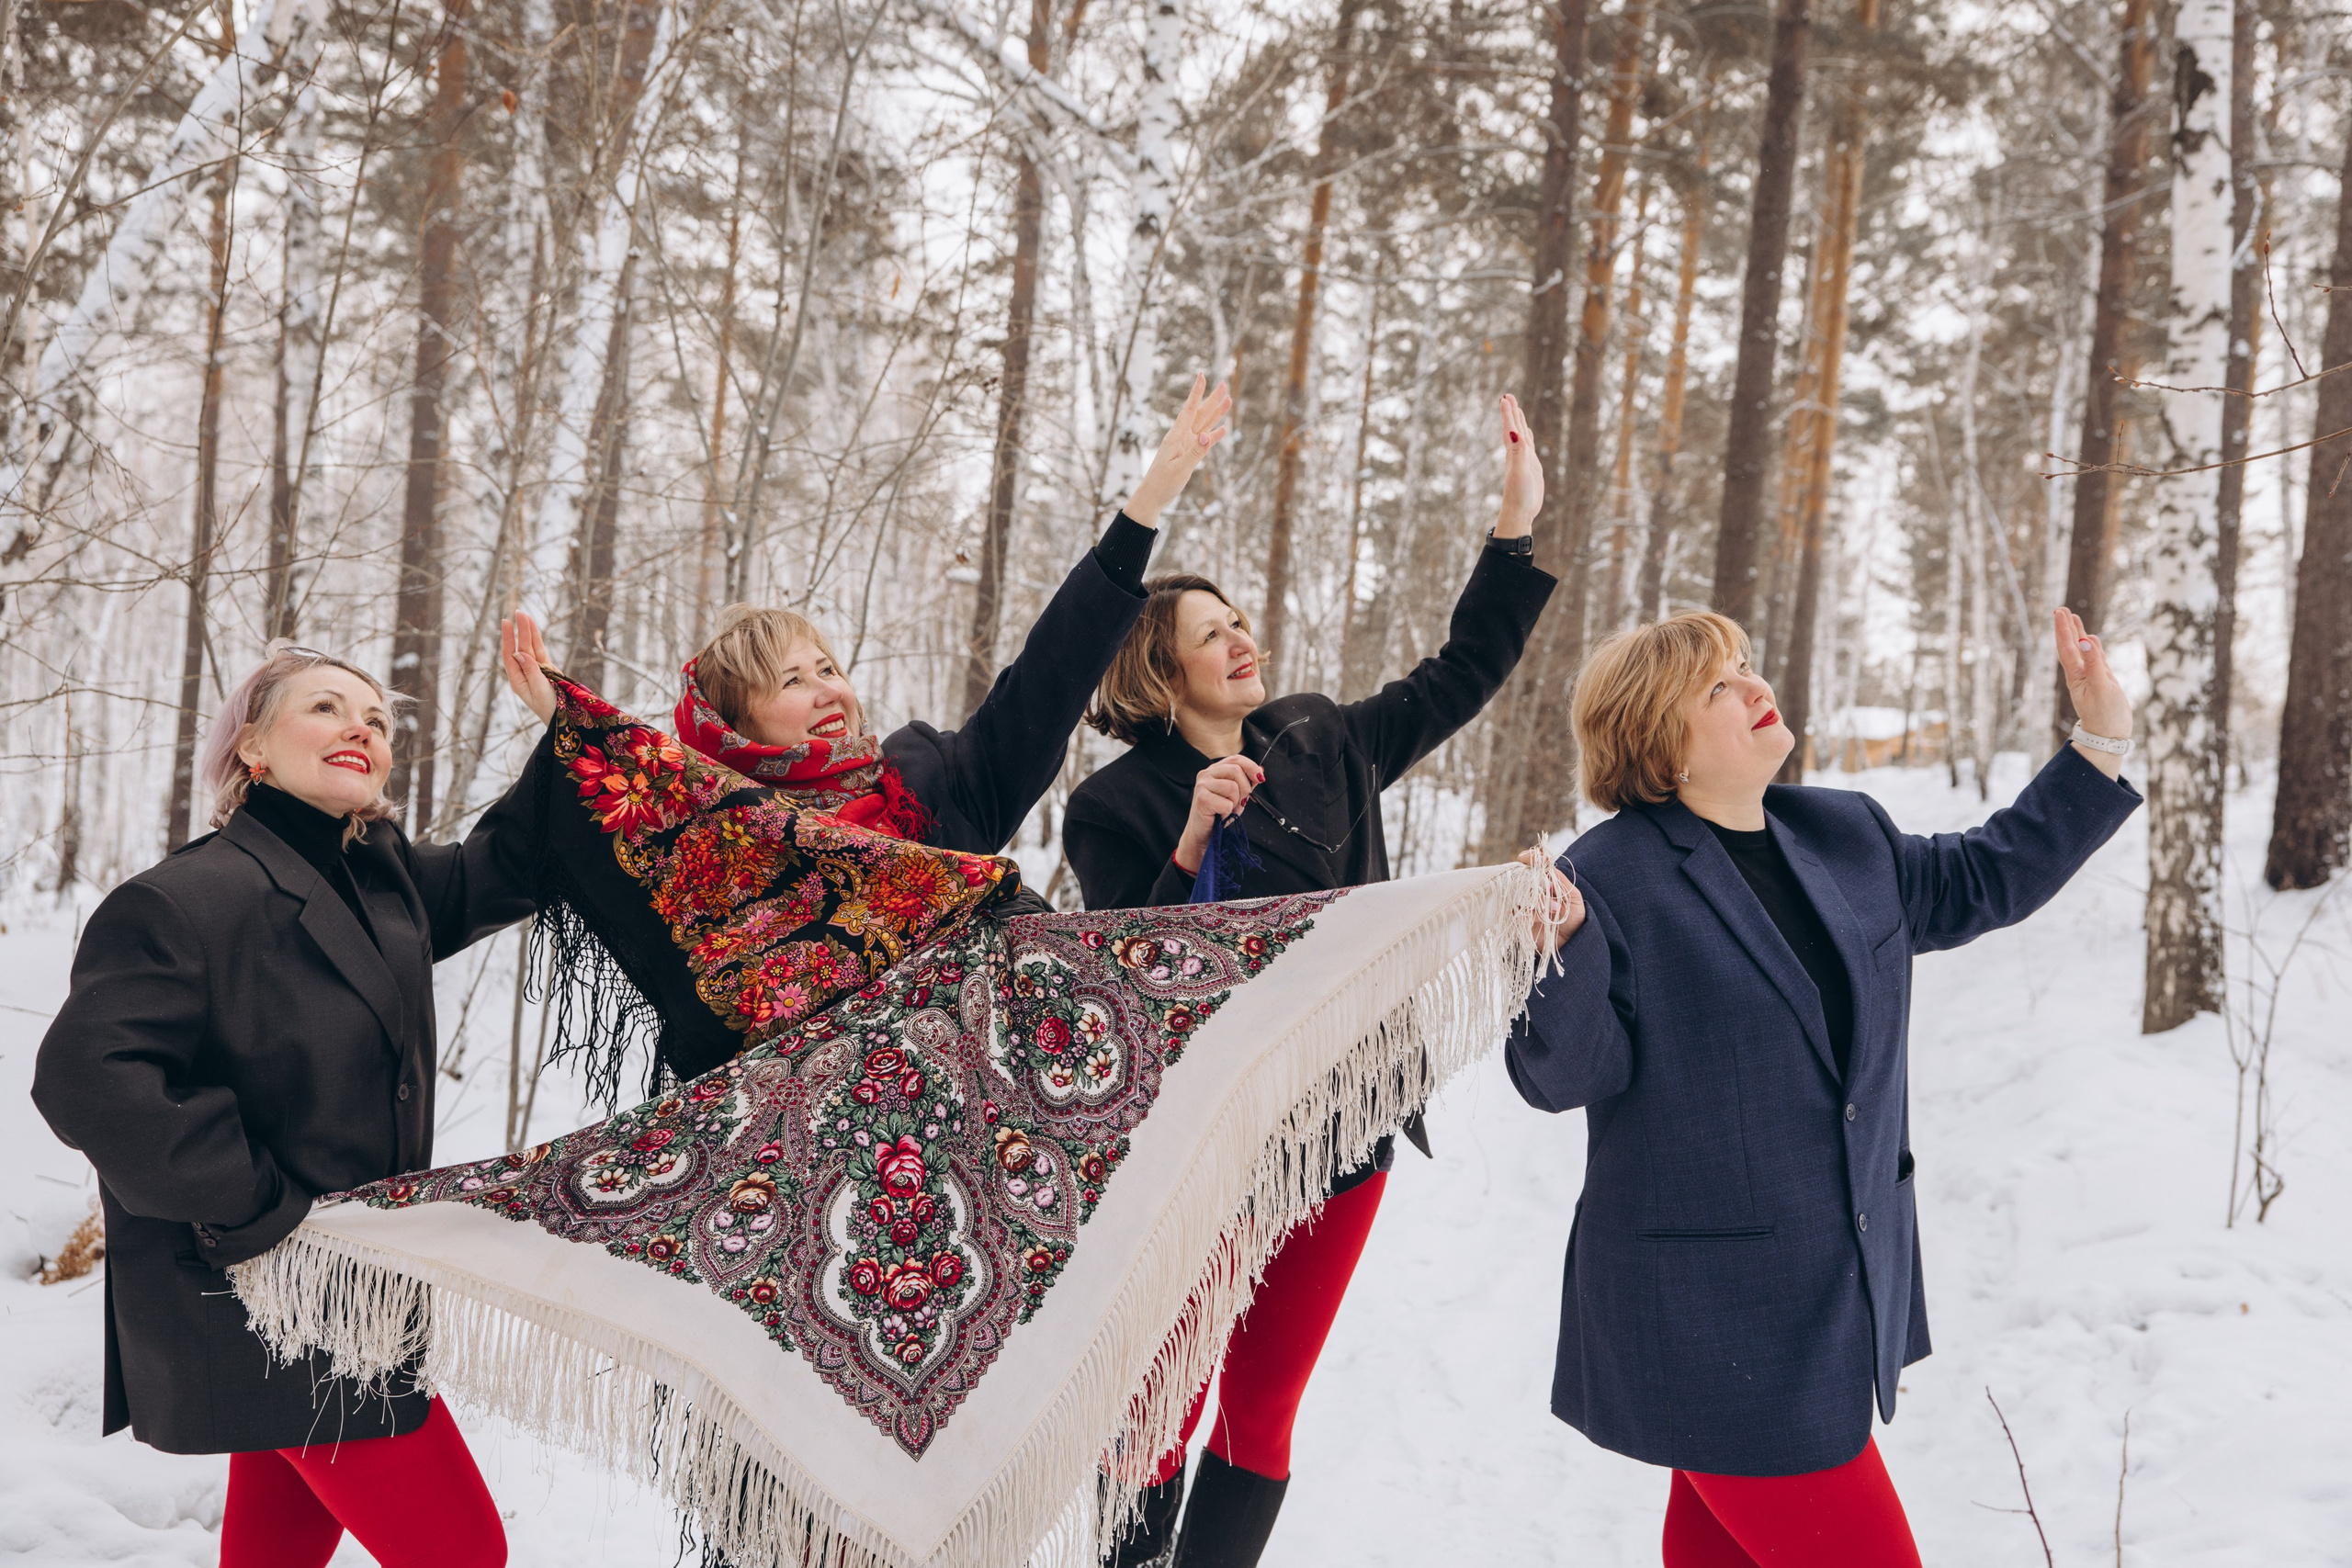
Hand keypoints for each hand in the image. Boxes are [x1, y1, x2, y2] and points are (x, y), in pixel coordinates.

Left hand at [502, 612, 557, 725]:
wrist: (562, 721)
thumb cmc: (550, 709)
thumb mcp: (539, 691)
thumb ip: (531, 671)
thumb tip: (520, 652)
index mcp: (518, 680)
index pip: (510, 655)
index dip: (508, 638)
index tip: (507, 622)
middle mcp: (524, 673)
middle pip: (520, 648)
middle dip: (519, 630)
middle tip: (518, 612)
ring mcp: (536, 671)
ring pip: (530, 647)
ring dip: (528, 632)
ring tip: (524, 615)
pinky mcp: (547, 670)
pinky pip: (540, 652)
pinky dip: (537, 640)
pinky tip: (533, 630)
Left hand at [1125, 374, 1232, 527]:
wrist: (1152, 497)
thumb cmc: (1162, 484)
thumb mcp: (1180, 469)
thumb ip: (1195, 453)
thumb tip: (1206, 435)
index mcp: (1176, 437)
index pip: (1189, 410)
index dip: (1196, 393)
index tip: (1202, 376)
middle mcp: (1181, 438)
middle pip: (1200, 414)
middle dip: (1212, 399)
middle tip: (1224, 384)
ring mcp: (1185, 446)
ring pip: (1204, 425)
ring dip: (1216, 413)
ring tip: (1228, 400)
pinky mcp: (1188, 455)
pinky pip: (1204, 442)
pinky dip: (1214, 435)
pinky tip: (1223, 429)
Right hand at [1173, 756, 1264, 874]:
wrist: (1203, 833)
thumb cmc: (1219, 814)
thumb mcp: (1236, 796)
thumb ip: (1246, 782)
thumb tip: (1260, 771)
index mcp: (1215, 770)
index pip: (1236, 759)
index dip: (1251, 767)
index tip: (1260, 778)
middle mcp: (1206, 774)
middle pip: (1236, 770)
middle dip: (1245, 789)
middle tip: (1239, 802)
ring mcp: (1202, 786)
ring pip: (1232, 787)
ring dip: (1235, 803)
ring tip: (1226, 809)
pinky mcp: (1201, 799)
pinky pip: (1227, 804)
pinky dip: (1227, 813)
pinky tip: (1220, 815)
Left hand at [1493, 393, 1542, 539]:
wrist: (1520, 512)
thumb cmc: (1519, 494)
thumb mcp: (1520, 470)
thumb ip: (1517, 450)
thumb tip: (1513, 431)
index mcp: (1513, 453)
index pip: (1510, 428)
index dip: (1508, 413)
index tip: (1505, 397)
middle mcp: (1517, 453)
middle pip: (1514, 428)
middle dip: (1512, 412)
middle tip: (1508, 396)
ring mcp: (1524, 460)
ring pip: (1521, 436)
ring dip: (1518, 422)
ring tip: (1516, 409)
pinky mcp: (1530, 467)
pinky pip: (1528, 447)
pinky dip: (1527, 437)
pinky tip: (1527, 434)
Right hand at [1518, 847, 1584, 951]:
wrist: (1571, 943)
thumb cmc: (1575, 919)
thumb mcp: (1574, 897)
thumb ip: (1561, 881)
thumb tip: (1547, 867)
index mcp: (1546, 882)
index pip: (1534, 865)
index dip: (1531, 859)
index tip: (1529, 858)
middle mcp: (1533, 891)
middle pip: (1525, 878)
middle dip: (1539, 885)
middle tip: (1553, 891)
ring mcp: (1524, 905)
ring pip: (1521, 895)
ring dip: (1540, 901)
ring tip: (1557, 909)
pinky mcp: (1519, 920)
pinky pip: (1517, 912)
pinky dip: (1531, 914)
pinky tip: (1544, 919)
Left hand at [2054, 606, 2130, 777]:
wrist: (2110, 736)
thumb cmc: (2105, 714)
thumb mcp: (2101, 687)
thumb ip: (2094, 663)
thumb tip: (2085, 641)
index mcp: (2076, 674)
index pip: (2066, 647)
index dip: (2062, 629)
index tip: (2059, 611)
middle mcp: (2080, 673)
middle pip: (2070, 646)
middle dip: (2066, 627)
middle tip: (2061, 609)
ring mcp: (2091, 677)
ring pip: (2083, 650)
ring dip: (2077, 634)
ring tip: (2073, 618)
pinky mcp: (2102, 681)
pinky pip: (2095, 659)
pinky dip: (2092, 647)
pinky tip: (2091, 639)